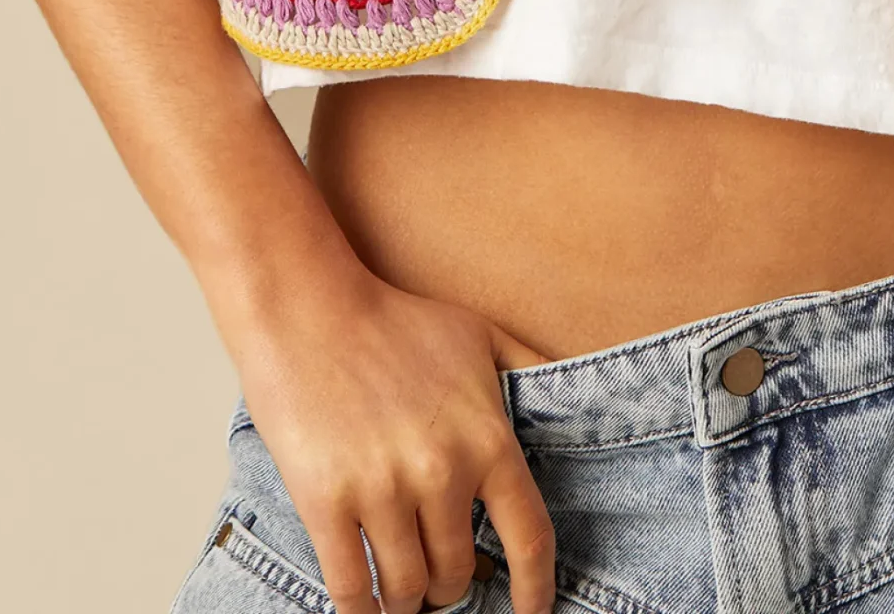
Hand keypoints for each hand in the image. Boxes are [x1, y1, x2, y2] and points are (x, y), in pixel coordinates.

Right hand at [223, 256, 556, 613]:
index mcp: (486, 438)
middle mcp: (441, 471)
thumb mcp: (480, 337)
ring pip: (407, 590)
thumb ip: (533, 371)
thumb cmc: (396, 323)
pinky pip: (350, 590)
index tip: (533, 612)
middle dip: (450, 585)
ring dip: (406, 601)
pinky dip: (360, 611)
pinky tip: (363, 608)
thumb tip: (584, 396)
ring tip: (402, 591)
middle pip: (459, 573)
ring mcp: (382, 490)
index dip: (535, 588)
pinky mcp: (326, 504)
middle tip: (439, 578)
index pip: (530, 537)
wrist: (308, 310)